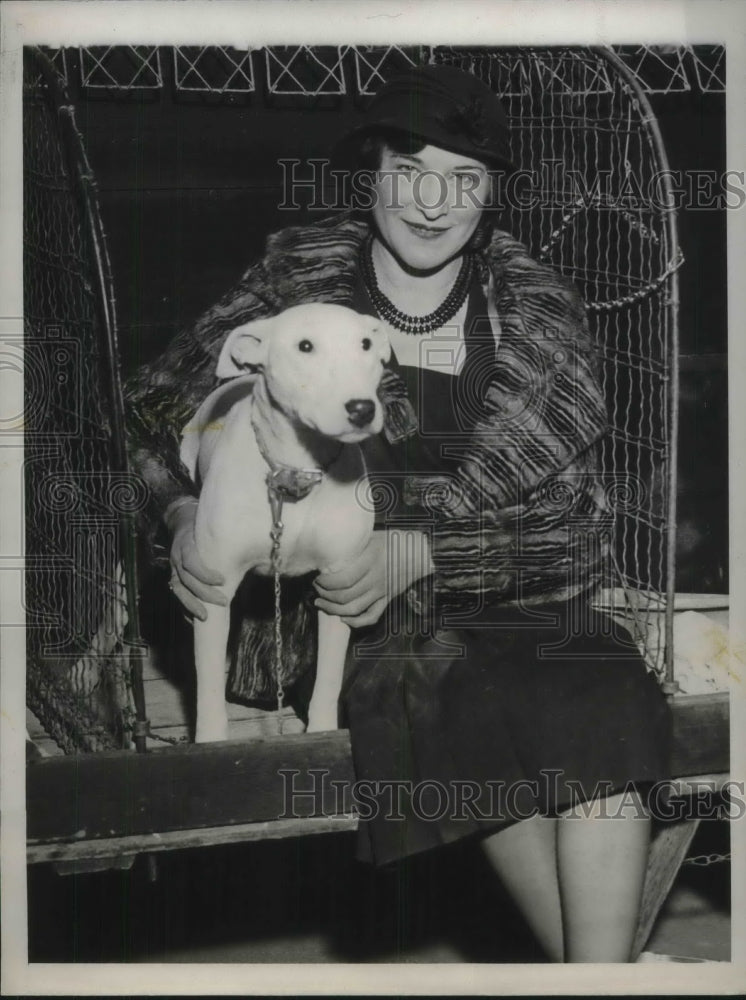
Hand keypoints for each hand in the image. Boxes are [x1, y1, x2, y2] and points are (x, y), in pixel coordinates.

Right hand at [167, 499, 226, 620]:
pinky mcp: (173, 576)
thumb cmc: (203, 526)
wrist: (182, 519)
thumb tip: (254, 553)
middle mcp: (176, 557)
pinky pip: (177, 594)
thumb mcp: (212, 529)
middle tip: (223, 602)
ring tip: (206, 617)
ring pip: (178, 590)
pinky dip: (185, 607)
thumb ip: (225, 542)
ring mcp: (173, 568)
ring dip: (191, 605)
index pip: (191, 562)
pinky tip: (194, 619)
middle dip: (204, 593)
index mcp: (185, 544)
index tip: (222, 581)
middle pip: (186, 580)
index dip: (205, 574)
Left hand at [313, 529, 433, 627]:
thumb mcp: (372, 535)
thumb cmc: (393, 540)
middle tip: (316, 588)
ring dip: (334, 609)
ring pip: (354, 609)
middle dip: (325, 595)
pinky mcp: (387, 599)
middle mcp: (375, 578)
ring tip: (321, 603)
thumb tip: (328, 546)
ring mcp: (382, 591)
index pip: (342, 579)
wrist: (419, 552)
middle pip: (345, 596)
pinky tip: (343, 619)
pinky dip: (356, 622)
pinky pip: (371, 616)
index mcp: (371, 560)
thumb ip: (353, 543)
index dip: (325, 583)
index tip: (317, 577)